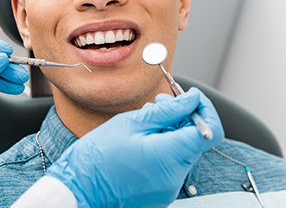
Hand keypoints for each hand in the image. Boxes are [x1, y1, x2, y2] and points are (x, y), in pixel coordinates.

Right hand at [46, 88, 223, 207]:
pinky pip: (170, 164)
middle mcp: (175, 176)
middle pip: (195, 140)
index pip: (210, 131)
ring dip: (170, 131)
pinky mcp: (160, 192)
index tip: (190, 97)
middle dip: (182, 117)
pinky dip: (162, 147)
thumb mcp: (130, 123)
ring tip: (144, 121)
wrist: (79, 188)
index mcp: (169, 156)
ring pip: (182, 150)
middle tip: (159, 103)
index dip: (204, 109)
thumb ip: (166, 111)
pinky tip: (141, 139)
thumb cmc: (97, 156)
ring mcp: (168, 187)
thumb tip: (191, 99)